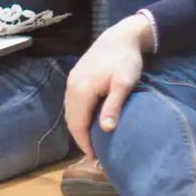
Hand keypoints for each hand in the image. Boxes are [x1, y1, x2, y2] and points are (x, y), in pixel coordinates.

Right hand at [64, 13, 151, 155]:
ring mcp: (72, 81)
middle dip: (80, 138)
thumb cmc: (125, 61)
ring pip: (70, 112)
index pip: (77, 124)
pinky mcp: (76, 77)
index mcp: (81, 90)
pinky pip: (72, 103)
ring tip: (92, 141)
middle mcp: (72, 87)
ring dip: (78, 127)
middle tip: (94, 154)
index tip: (95, 159)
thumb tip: (105, 130)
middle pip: (71, 120)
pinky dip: (78, 116)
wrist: (120, 37)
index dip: (84, 143)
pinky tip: (90, 121)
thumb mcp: (124, 84)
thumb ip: (113, 106)